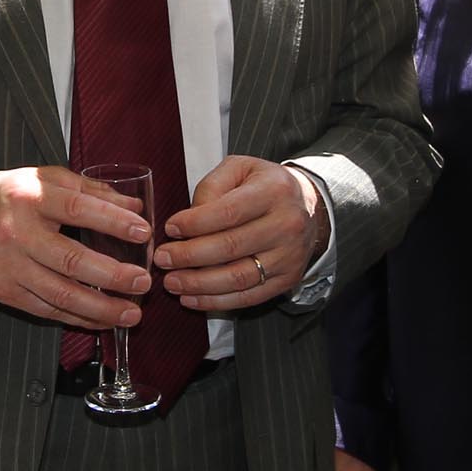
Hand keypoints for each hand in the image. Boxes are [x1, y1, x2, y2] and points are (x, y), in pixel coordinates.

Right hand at [0, 166, 148, 329]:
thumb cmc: (11, 196)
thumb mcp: (45, 179)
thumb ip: (89, 189)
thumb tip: (133, 204)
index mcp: (31, 197)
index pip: (77, 209)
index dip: (112, 221)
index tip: (143, 231)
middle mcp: (19, 234)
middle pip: (71, 260)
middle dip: (113, 275)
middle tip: (144, 281)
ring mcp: (11, 267)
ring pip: (62, 294)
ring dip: (102, 308)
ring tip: (133, 313)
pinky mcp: (5, 292)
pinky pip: (48, 310)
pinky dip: (80, 318)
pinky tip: (105, 320)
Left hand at [154, 157, 327, 310]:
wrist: (310, 207)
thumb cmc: (264, 186)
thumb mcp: (240, 169)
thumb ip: (212, 186)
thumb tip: (188, 221)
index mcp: (274, 191)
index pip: (228, 212)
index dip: (195, 224)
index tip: (170, 229)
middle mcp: (287, 225)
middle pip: (231, 247)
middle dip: (189, 256)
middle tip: (162, 259)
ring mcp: (289, 256)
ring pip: (239, 277)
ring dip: (199, 284)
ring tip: (172, 282)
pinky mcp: (288, 279)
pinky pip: (249, 297)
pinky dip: (217, 301)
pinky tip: (192, 298)